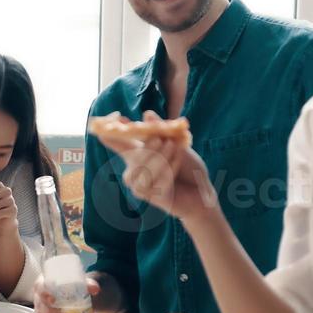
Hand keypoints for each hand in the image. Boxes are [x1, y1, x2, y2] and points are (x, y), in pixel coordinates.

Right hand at [34, 275, 100, 312]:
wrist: (67, 292)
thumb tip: (96, 290)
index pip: (40, 288)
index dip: (44, 295)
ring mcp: (39, 309)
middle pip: (40, 306)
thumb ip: (88, 284)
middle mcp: (39, 297)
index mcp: (44, 284)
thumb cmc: (69, 285)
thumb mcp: (79, 282)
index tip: (53, 300)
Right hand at [93, 112, 217, 221]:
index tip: (116, 116)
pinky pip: (156, 182)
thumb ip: (161, 131)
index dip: (109, 132)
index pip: (115, 142)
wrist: (203, 190)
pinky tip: (178, 162)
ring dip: (160, 157)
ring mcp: (140, 186)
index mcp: (137, 154)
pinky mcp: (152, 198)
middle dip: (147, 147)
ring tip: (174, 147)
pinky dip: (168, 169)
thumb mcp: (177, 144)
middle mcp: (134, 171)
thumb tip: (147, 114)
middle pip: (131, 157)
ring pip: (143, 171)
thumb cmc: (188, 166)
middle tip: (163, 139)